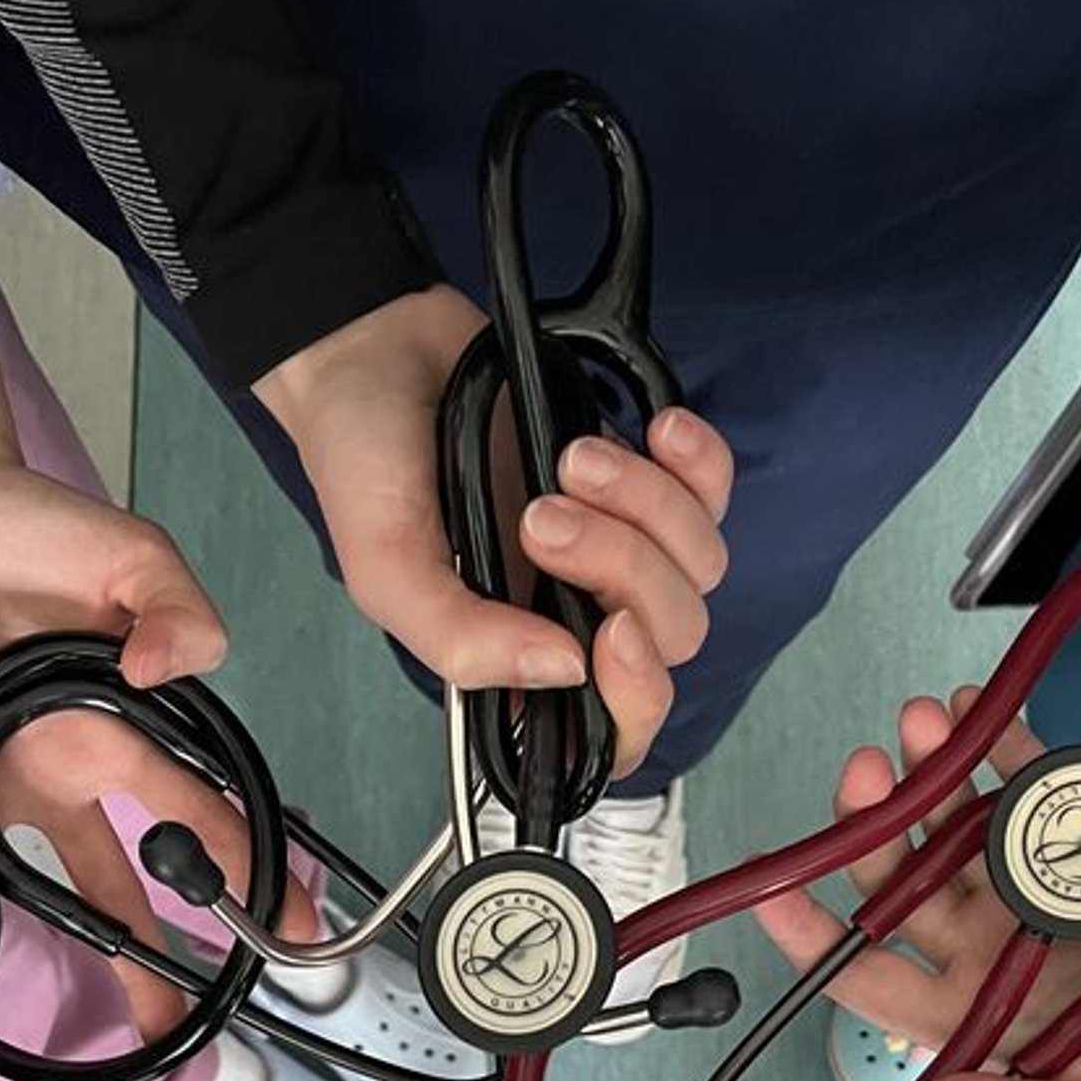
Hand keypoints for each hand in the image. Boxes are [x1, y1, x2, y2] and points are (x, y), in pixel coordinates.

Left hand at [0, 453, 309, 1050]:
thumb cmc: (39, 526)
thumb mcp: (137, 555)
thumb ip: (178, 610)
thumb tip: (163, 673)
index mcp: (115, 738)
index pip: (194, 819)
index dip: (244, 876)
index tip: (285, 937)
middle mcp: (50, 774)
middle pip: (100, 889)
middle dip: (132, 963)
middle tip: (158, 1030)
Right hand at [254, 287, 733, 774]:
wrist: (376, 349)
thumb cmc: (367, 465)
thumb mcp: (387, 571)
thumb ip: (463, 641)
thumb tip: (565, 671)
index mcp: (518, 657)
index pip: (615, 731)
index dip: (635, 701)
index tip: (610, 636)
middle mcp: (576, 612)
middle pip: (672, 635)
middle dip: (622, 570)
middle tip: (541, 513)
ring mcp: (617, 544)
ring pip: (699, 563)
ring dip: (647, 506)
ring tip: (569, 457)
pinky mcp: (642, 474)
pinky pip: (713, 490)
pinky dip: (696, 462)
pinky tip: (652, 429)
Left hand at [757, 689, 1080, 1080]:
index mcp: (980, 1023)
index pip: (872, 982)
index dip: (816, 942)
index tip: (773, 896)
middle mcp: (992, 954)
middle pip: (901, 887)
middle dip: (870, 832)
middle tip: (864, 777)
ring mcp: (1035, 892)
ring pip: (955, 827)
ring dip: (925, 776)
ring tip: (914, 726)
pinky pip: (1028, 787)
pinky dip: (999, 746)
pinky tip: (970, 711)